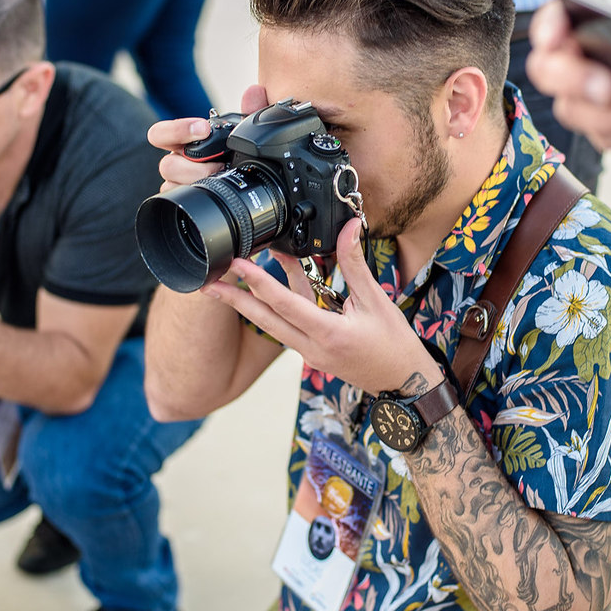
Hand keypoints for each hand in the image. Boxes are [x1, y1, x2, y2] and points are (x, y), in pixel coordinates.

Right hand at [149, 84, 269, 190]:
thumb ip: (249, 111)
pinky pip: (179, 201)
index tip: (203, 128)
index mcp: (183, 141)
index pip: (160, 134)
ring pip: (172, 185)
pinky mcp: (183, 200)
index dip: (177, 130)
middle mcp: (176, 162)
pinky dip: (196, 197)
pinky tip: (213, 193)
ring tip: (220, 178)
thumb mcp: (245, 132)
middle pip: (167, 165)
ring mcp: (178, 183)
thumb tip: (255, 92)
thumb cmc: (236, 152)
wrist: (243, 182)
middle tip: (218, 164)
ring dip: (197, 181)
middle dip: (193, 166)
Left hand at [200, 218, 442, 394]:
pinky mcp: (313, 352)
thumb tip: (348, 226)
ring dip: (252, 303)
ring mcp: (309, 353)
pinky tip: (274, 283)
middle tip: (206, 284)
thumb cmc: (394, 344)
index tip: (236, 265)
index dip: (257, 282)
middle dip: (234, 301)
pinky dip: (279, 305)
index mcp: (327, 333)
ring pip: (273, 324)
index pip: (284, 304)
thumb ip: (355, 263)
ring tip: (230, 280)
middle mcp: (311, 347)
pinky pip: (289, 326)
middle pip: (264, 320)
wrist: (404, 383)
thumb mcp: (376, 300)